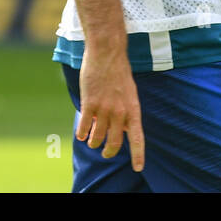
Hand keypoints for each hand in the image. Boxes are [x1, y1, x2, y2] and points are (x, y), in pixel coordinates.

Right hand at [76, 47, 144, 170]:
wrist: (107, 52)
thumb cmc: (118, 71)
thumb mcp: (129, 92)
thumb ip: (126, 111)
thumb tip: (121, 129)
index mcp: (133, 109)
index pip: (138, 137)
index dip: (139, 155)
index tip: (139, 168)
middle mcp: (120, 112)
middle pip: (115, 143)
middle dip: (108, 151)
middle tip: (105, 152)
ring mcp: (105, 108)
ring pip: (97, 137)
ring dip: (93, 142)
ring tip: (91, 141)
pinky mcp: (90, 104)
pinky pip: (84, 128)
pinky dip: (82, 134)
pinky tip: (81, 134)